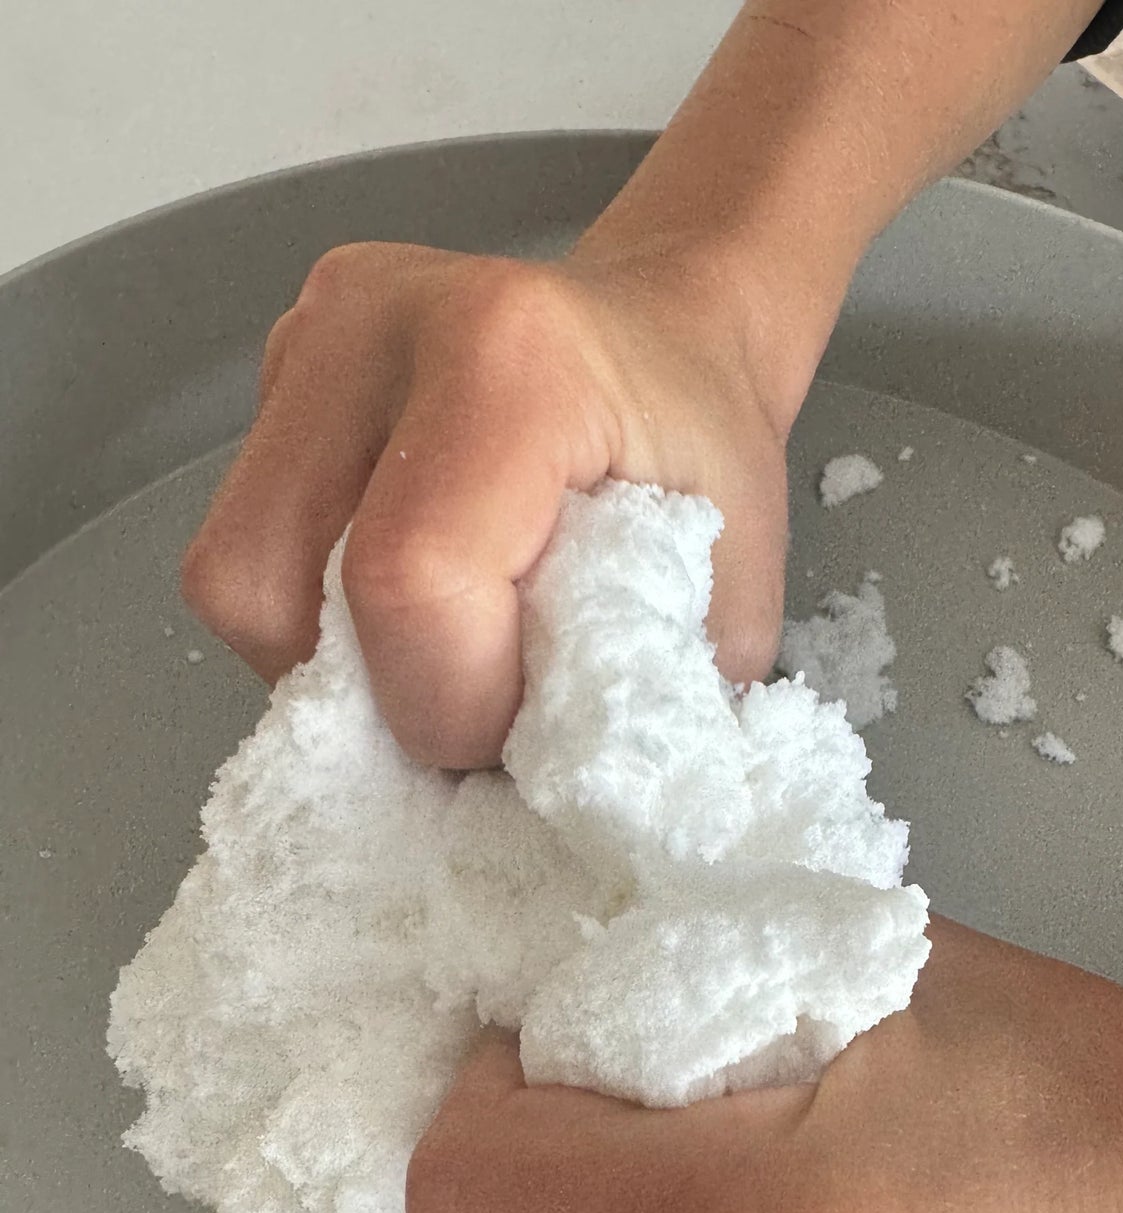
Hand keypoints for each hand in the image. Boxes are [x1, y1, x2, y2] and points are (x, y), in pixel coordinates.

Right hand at [181, 241, 791, 766]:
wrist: (669, 336)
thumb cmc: (706, 460)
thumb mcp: (727, 606)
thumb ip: (634, 710)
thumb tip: (543, 822)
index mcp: (514, 359)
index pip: (407, 579)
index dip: (450, 700)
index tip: (521, 726)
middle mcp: (378, 324)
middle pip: (279, 585)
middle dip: (374, 694)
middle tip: (473, 704)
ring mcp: (309, 339)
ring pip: (238, 580)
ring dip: (330, 665)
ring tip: (438, 653)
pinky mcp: (274, 373)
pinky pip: (243, 549)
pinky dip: (314, 618)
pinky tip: (403, 606)